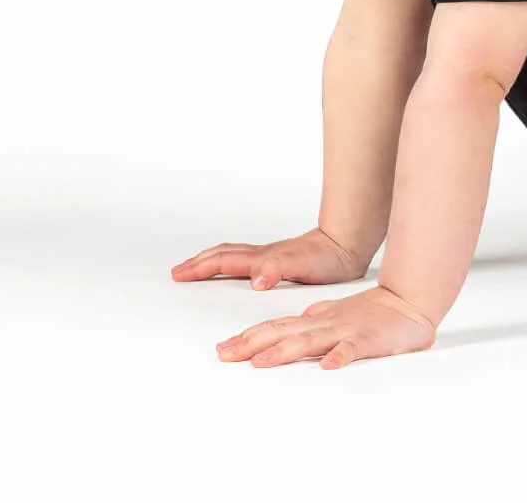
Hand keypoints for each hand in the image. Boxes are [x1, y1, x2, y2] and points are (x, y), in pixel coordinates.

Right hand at [171, 227, 371, 289]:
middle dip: (198, 263)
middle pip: (223, 255)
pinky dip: (232, 264)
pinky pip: (248, 260)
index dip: (199, 268)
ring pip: (234, 255)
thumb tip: (255, 281)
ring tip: (198, 267)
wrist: (347, 245)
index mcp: (261, 259)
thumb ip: (275, 270)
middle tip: (179, 271)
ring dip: (212, 261)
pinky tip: (237, 272)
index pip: (223, 261)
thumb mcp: (300, 265)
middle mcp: (263, 256)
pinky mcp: (281, 263)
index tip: (178, 275)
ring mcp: (271, 258)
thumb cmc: (327, 256)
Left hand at [216, 285, 436, 368]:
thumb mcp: (339, 311)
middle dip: (252, 344)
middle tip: (225, 355)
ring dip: (284, 350)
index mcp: (317, 319)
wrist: (411, 300)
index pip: (277, 327)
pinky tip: (328, 366)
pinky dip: (340, 356)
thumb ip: (317, 316)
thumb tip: (298, 319)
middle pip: (283, 333)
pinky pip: (353, 349)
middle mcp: (325, 323)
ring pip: (310, 340)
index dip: (249, 337)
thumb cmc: (376, 311)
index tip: (224, 348)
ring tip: (261, 361)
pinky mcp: (369, 340)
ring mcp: (346, 331)